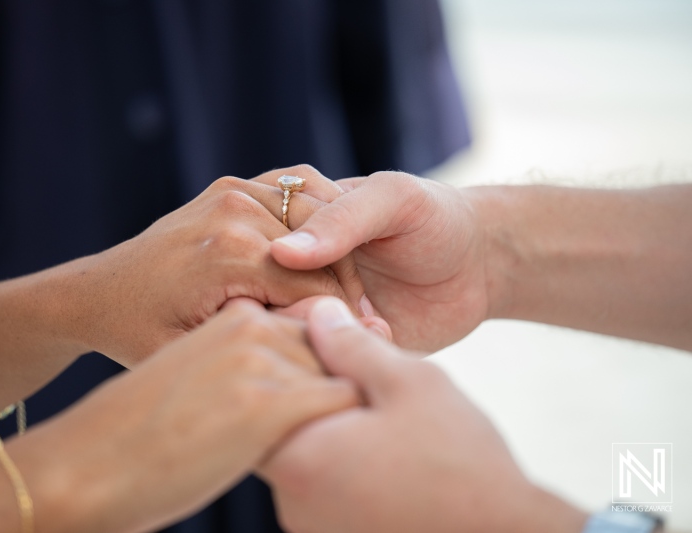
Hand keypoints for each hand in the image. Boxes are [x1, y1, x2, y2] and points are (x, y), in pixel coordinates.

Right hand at [22, 301, 358, 532]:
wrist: (87, 466)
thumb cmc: (147, 428)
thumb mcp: (206, 374)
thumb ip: (255, 361)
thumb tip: (317, 377)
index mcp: (235, 313)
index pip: (316, 320)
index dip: (333, 356)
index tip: (334, 386)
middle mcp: (250, 325)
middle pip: (335, 344)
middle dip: (343, 377)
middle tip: (338, 416)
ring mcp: (258, 361)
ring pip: (344, 371)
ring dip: (343, 403)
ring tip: (325, 436)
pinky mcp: (266, 404)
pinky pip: (342, 401)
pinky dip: (344, 425)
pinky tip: (321, 452)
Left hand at [43, 170, 366, 366]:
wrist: (99, 293)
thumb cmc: (141, 335)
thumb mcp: (197, 356)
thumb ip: (260, 344)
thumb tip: (327, 335)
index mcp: (229, 253)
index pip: (319, 290)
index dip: (342, 324)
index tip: (351, 351)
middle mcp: (235, 210)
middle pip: (325, 254)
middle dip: (346, 293)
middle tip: (352, 331)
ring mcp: (234, 190)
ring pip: (320, 223)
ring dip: (335, 260)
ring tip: (336, 302)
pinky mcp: (234, 186)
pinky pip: (298, 199)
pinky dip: (316, 230)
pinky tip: (316, 266)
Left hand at [259, 298, 586, 532]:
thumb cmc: (461, 463)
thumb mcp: (411, 383)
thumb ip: (353, 345)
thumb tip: (317, 312)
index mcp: (302, 460)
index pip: (259, 394)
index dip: (288, 360)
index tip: (325, 346)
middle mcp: (293, 501)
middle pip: (278, 424)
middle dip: (310, 390)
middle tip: (357, 376)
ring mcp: (311, 525)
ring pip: (304, 452)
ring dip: (329, 424)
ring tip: (378, 412)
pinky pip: (323, 482)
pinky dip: (342, 457)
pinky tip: (385, 447)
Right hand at [269, 171, 486, 350]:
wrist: (478, 268)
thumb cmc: (435, 219)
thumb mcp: (393, 200)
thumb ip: (341, 220)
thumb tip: (279, 253)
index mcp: (290, 216)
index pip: (251, 244)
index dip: (281, 264)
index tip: (338, 268)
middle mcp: (287, 264)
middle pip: (256, 293)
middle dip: (299, 305)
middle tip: (357, 303)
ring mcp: (304, 305)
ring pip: (276, 330)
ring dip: (316, 334)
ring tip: (366, 320)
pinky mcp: (327, 343)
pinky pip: (308, 358)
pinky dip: (329, 359)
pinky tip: (366, 342)